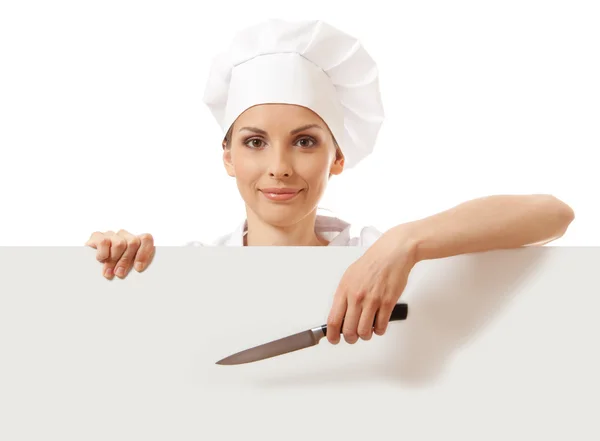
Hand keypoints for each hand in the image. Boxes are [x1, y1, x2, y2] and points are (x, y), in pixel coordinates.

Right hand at [85, 230, 154, 278]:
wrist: (89, 269)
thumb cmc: (113, 270)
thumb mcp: (127, 268)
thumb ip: (135, 266)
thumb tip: (139, 270)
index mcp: (135, 241)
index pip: (146, 238)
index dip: (144, 252)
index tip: (138, 268)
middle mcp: (124, 235)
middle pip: (133, 242)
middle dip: (126, 260)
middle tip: (120, 273)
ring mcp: (111, 234)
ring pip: (119, 244)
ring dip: (114, 260)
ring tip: (109, 272)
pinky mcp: (97, 236)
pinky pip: (104, 242)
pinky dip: (103, 253)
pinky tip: (101, 260)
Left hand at [326, 228, 416, 343]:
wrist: (392, 254)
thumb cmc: (372, 263)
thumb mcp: (349, 276)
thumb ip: (343, 296)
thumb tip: (339, 314)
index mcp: (344, 290)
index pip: (333, 320)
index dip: (333, 335)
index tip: (334, 339)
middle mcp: (357, 297)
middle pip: (348, 330)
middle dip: (350, 338)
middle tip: (353, 337)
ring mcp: (372, 301)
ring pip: (365, 331)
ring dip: (365, 335)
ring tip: (367, 331)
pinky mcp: (388, 303)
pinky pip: (381, 326)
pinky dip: (379, 330)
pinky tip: (379, 325)